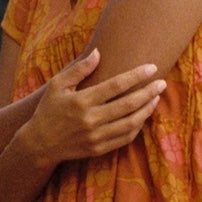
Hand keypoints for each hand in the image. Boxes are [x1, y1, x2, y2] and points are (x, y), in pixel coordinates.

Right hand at [26, 48, 164, 163]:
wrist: (39, 144)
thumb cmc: (48, 110)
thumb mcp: (57, 85)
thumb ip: (79, 69)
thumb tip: (98, 52)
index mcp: (81, 101)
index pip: (116, 85)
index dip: (136, 76)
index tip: (152, 68)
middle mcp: (91, 120)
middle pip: (128, 105)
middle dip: (148, 92)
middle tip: (162, 83)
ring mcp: (96, 137)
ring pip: (130, 123)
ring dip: (147, 110)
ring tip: (156, 98)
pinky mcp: (99, 149)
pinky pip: (125, 138)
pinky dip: (137, 127)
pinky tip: (143, 116)